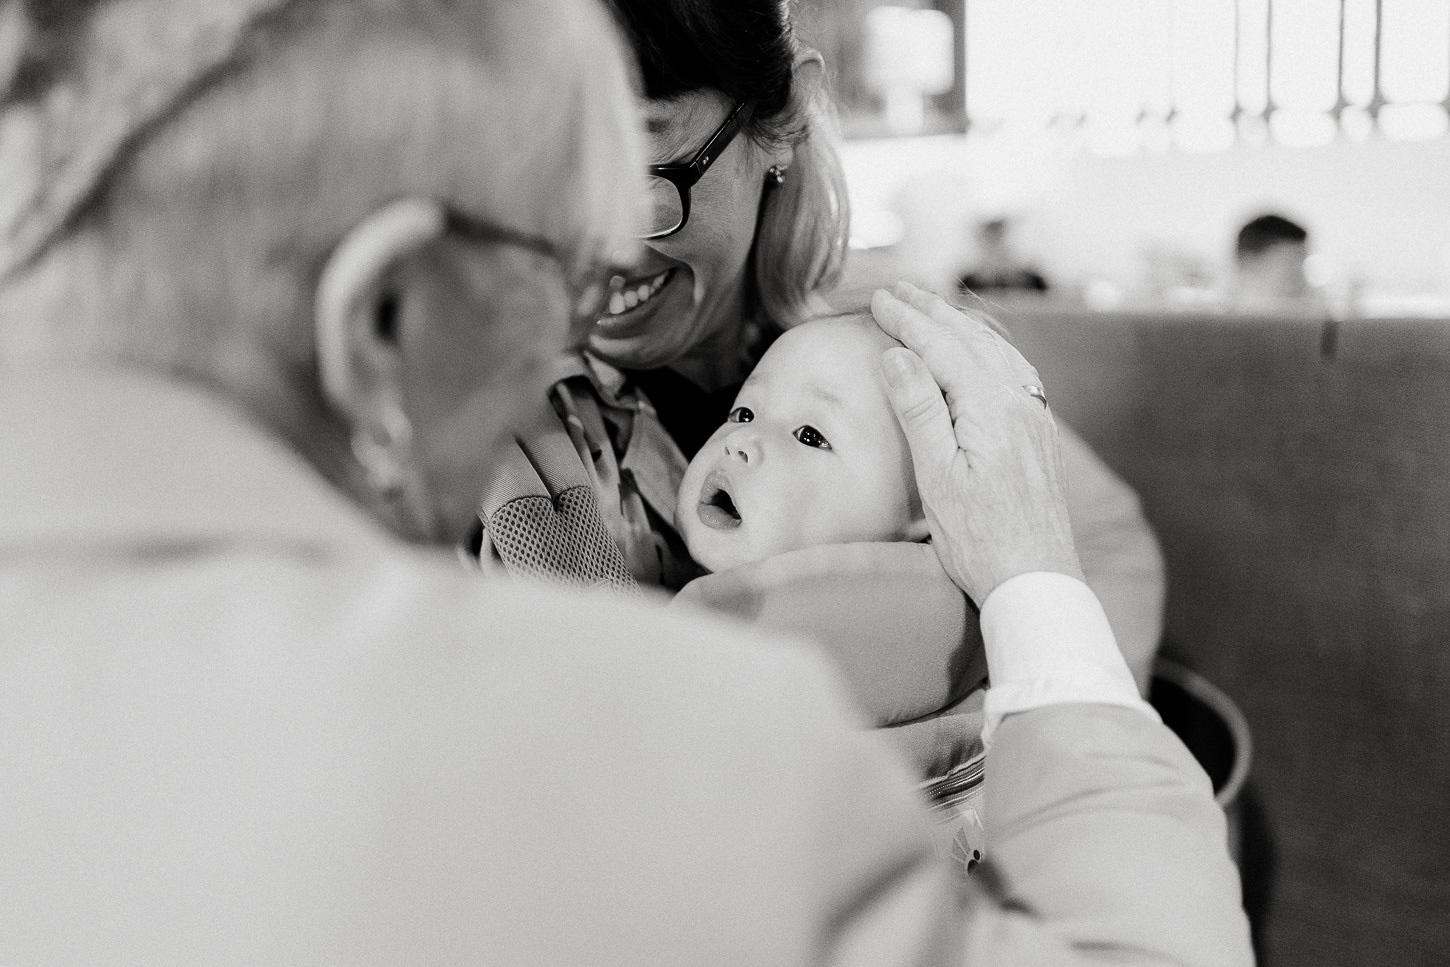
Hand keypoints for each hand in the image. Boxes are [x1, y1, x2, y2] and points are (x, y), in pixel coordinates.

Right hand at [871, 282, 1081, 604]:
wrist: (1036, 580)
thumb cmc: (980, 539)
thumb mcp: (937, 476)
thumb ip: (919, 409)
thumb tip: (898, 355)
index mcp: (991, 406)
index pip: (941, 347)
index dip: (907, 320)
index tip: (878, 299)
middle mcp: (1020, 402)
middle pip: (971, 339)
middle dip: (932, 311)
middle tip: (898, 290)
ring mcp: (1034, 416)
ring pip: (997, 350)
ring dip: (961, 324)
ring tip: (933, 308)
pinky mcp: (1039, 434)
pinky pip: (1014, 370)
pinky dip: (988, 347)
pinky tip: (982, 351)